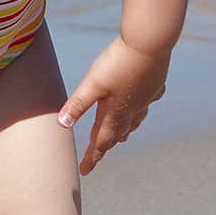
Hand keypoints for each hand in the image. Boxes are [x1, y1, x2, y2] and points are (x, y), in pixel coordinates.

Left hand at [58, 37, 169, 175]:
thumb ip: (78, 104)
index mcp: (115, 112)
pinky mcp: (154, 84)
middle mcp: (132, 109)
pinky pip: (147, 101)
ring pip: (134, 120)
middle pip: (117, 133)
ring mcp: (145, 97)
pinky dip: (142, 108)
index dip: (91, 157)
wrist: (149, 42)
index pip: (101, 141)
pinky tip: (143, 102)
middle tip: (97, 155)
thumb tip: (61, 124)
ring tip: (122, 137)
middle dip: (105, 145)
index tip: (84, 171)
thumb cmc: (118, 62)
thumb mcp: (93, 83)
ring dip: (125, 131)